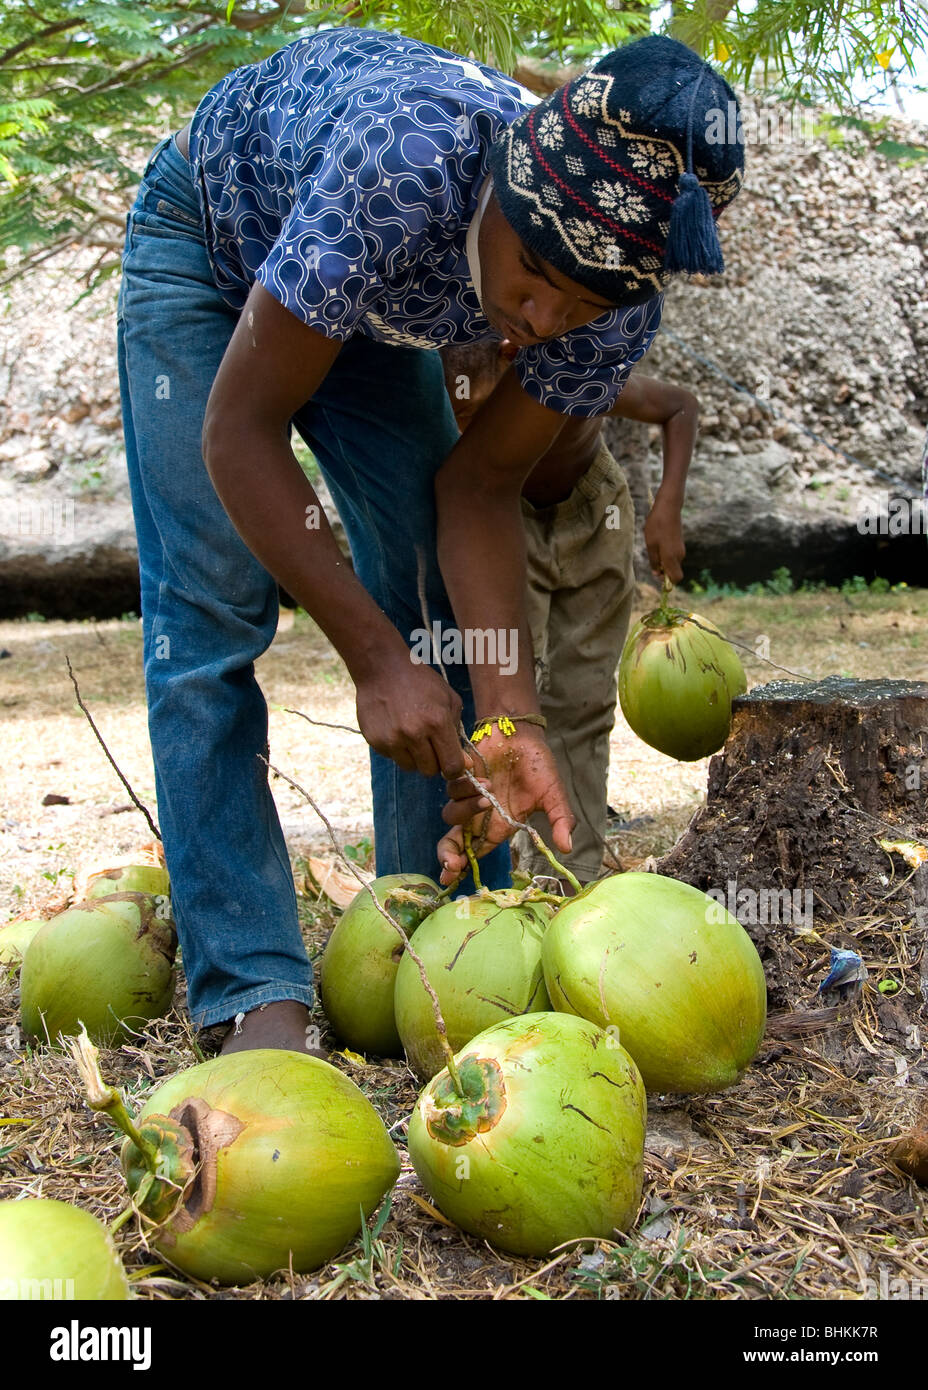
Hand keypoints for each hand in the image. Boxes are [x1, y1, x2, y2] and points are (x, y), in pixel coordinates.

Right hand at [356, 655, 466, 778]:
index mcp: (437, 722)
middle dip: (434, 762)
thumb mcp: (449, 699)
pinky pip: (393, 758)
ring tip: (412, 736)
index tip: (453, 764)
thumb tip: (464, 764)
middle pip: (430, 771)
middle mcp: (414, 733)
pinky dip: (398, 750)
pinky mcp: (375, 741)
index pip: (452, 766)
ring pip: (410, 767)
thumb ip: (458, 732)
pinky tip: (397, 730)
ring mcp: (392, 739)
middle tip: (431, 745)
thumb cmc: (421, 683)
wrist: (382, 669)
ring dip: (415, 757)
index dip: (455, 769)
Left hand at [437, 724, 574, 883]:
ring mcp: (467, 795)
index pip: (476, 852)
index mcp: (499, 826)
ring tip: (489, 787)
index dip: (462, 865)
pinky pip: (450, 783)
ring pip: (451, 812)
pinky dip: (462, 779)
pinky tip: (478, 770)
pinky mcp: (459, 774)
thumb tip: (567, 848)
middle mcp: (480, 815)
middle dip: (448, 853)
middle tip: (451, 861)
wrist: (525, 734)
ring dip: (467, 806)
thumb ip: (561, 821)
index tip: (454, 873)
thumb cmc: (539, 767)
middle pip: (453, 841)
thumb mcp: (553, 796)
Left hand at [644, 494, 684, 584]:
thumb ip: (654, 561)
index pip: (676, 579)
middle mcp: (679, 556)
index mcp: (672, 558)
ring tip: (654, 548)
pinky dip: (666, 555)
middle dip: (664, 571)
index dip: (667, 581)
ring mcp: (681, 549)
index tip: (657, 574)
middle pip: (674, 572)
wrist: (668, 508)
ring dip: (663, 562)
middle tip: (652, 560)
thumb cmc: (657, 526)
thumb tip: (657, 574)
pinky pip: (673, 556)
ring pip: (673, 563)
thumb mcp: (651, 545)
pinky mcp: (680, 544)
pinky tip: (658, 543)